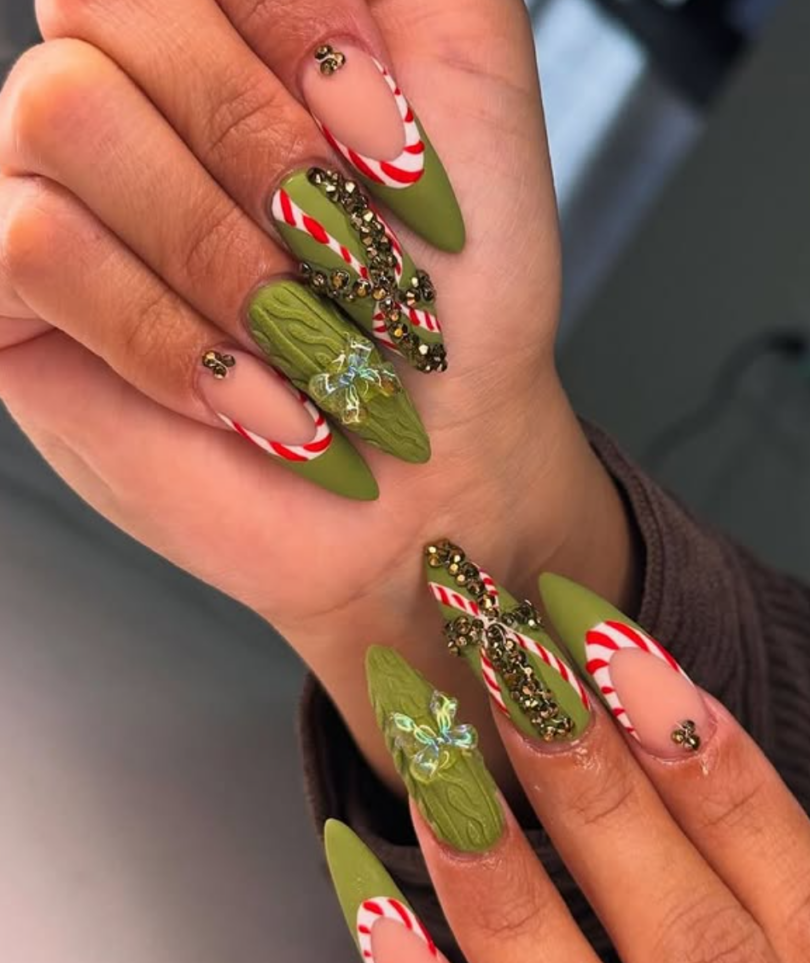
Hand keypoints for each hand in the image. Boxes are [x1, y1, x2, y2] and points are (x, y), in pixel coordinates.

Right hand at [0, 0, 633, 787]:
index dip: (294, 33)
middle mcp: (133, 87)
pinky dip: (164, 334)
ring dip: (216, 253)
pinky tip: (245, 398)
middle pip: (110, 6)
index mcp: (233, 26)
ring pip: (62, 113)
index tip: (383, 147)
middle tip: (347, 263)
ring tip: (305, 347)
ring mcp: (63, 186)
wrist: (434, 453)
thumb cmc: (458, 291)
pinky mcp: (21, 296)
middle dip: (262, 152)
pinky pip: (35, 248)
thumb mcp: (475, 86)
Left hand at [326, 568, 809, 962]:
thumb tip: (672, 731)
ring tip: (436, 749)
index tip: (615, 642)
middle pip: (687, 933)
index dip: (711, 760)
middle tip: (508, 661)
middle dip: (595, 787)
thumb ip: (755, 904)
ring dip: (501, 873)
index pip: (792, 881)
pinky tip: (374, 912)